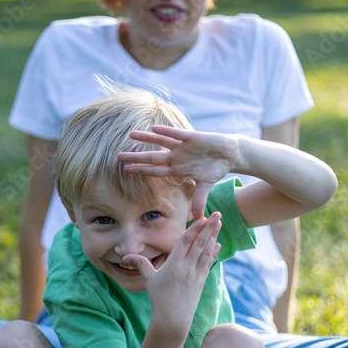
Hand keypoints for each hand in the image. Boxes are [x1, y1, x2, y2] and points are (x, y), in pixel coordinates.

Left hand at [118, 126, 238, 218]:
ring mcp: (183, 146)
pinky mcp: (193, 137)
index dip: (141, 170)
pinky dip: (166, 131)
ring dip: (146, 138)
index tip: (126, 170)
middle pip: (153, 157)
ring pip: (161, 141)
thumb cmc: (215, 168)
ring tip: (130, 134)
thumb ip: (199, 199)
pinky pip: (177, 134)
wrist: (229, 154)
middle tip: (118, 156)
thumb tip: (198, 218)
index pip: (155, 171)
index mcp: (178, 169)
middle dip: (136, 157)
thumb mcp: (206, 186)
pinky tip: (154, 128)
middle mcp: (177, 157)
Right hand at [122, 213, 221, 332]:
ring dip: (213, 236)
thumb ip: (140, 264)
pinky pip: (208, 263)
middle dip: (209, 228)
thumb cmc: (159, 299)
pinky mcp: (201, 282)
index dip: (194, 229)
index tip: (203, 218)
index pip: (186, 242)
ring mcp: (196, 275)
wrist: (173, 320)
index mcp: (174, 265)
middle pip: (200, 243)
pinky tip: (217, 244)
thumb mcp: (149, 280)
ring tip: (219, 224)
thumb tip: (125, 256)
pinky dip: (213, 252)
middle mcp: (187, 268)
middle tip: (218, 214)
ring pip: (206, 251)